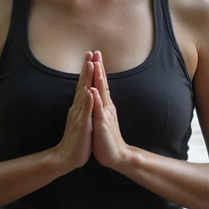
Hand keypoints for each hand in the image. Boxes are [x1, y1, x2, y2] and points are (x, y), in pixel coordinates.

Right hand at [53, 53, 93, 169]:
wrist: (67, 157)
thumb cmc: (76, 139)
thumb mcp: (81, 119)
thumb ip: (82, 107)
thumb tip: (84, 95)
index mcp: (79, 107)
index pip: (84, 85)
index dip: (87, 71)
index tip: (91, 56)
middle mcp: (78, 107)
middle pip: (83, 84)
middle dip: (87, 68)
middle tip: (89, 52)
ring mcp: (79, 115)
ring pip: (84, 93)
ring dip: (87, 78)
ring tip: (90, 64)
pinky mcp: (82, 125)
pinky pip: (85, 111)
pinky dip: (88, 100)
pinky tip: (89, 90)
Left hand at [90, 51, 129, 168]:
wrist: (115, 156)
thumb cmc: (106, 138)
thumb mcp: (100, 118)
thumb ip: (99, 106)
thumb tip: (96, 92)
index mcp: (104, 105)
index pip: (100, 83)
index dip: (97, 69)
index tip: (94, 55)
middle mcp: (106, 107)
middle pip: (101, 83)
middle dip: (99, 67)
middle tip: (96, 52)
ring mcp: (104, 114)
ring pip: (101, 93)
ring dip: (99, 78)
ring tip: (96, 64)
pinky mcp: (102, 124)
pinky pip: (98, 110)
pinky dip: (96, 99)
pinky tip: (93, 90)